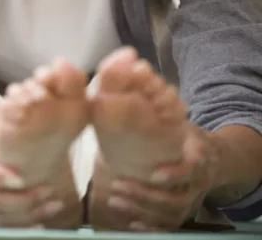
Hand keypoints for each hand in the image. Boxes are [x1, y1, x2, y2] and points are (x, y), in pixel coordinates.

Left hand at [104, 123, 218, 230]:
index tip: (153, 175)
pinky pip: (171, 226)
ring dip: (142, 210)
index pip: (190, 169)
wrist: (213, 157)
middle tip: (118, 185)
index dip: (174, 175)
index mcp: (198, 158)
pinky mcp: (183, 211)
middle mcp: (197, 184)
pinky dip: (152, 228)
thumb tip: (126, 102)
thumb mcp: (181, 124)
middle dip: (145, 195)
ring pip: (171, 213)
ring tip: (115, 200)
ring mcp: (191, 200)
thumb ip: (161, 117)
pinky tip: (131, 224)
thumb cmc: (187, 137)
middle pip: (176, 198)